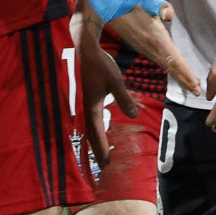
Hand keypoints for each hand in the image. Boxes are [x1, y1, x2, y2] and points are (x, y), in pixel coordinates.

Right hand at [69, 11, 136, 169]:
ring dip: (94, 141)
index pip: (97, 134)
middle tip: (103, 165)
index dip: (102, 149)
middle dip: (97, 150)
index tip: (107, 163)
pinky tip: (97, 128)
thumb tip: (133, 115)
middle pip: (90, 134)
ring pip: (87, 127)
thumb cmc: (100, 65)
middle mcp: (85, 108)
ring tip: (100, 151)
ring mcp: (82, 103)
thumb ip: (124, 99)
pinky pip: (87, 118)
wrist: (83, 49)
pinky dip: (92, 129)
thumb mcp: (116, 82)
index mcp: (92, 107)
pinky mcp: (83, 97)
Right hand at [100, 0, 200, 95]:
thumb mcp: (148, 0)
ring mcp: (147, 50)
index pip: (174, 59)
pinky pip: (160, 62)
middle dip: (185, 80)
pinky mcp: (143, 49)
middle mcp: (152, 48)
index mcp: (157, 38)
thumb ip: (161, 6)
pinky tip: (175, 72)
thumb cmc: (132, 3)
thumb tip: (169, 14)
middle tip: (197, 92)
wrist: (112, 8)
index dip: (185, 72)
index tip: (195, 83)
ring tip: (191, 86)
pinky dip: (171, 70)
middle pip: (172, 68)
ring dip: (179, 77)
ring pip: (166, 66)